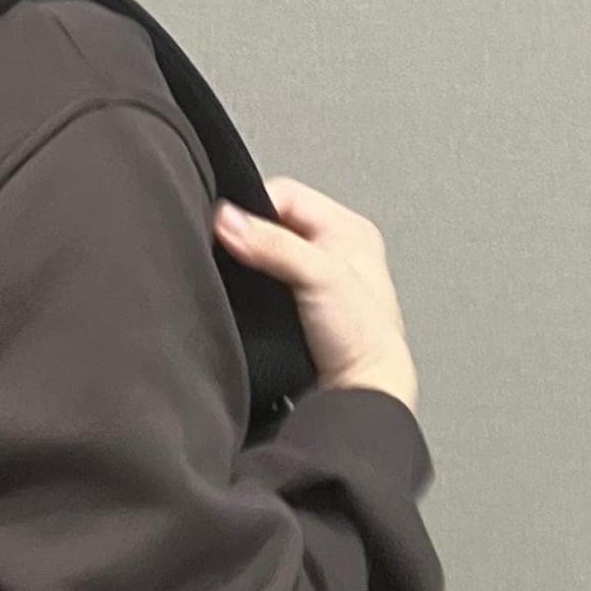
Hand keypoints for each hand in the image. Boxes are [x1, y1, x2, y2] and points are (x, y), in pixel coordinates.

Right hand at [214, 177, 419, 414]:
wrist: (361, 395)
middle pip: (272, 226)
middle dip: (251, 241)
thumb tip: (228, 220)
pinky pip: (264, 289)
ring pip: (266, 259)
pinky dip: (252, 295)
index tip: (230, 233)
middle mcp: (334, 251)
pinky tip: (252, 306)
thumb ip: (272, 245)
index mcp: (349, 228)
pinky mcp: (299, 312)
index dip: (253, 211)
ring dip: (251, 270)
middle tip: (240, 261)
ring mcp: (316, 283)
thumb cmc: (362, 339)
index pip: (284, 195)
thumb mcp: (317, 276)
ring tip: (249, 288)